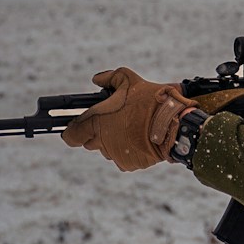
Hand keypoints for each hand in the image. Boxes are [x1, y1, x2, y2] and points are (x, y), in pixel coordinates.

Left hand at [61, 67, 193, 171]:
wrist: (173, 124)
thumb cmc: (149, 100)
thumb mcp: (128, 79)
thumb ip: (108, 78)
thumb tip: (97, 79)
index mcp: (96, 122)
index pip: (71, 135)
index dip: (72, 131)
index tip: (77, 126)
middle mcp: (102, 141)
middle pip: (89, 142)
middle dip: (97, 133)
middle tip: (113, 121)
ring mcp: (115, 154)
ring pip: (107, 150)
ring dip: (113, 141)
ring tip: (131, 128)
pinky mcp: (128, 164)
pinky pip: (122, 158)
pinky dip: (128, 150)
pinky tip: (139, 138)